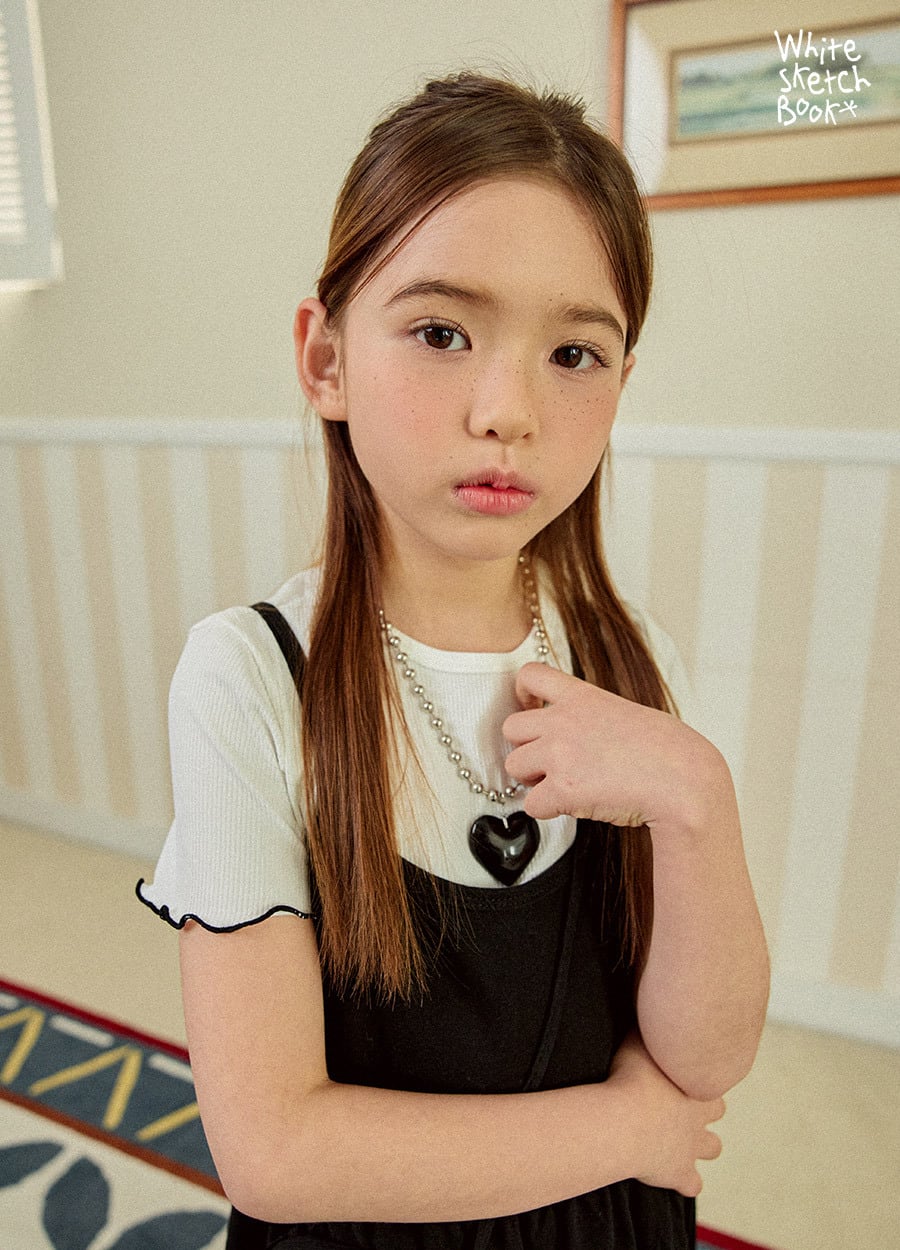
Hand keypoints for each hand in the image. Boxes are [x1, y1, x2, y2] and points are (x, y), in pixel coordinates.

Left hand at [502, 663, 725, 830]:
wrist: (684, 780)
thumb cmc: (666, 753)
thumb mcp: (625, 714)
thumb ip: (591, 717)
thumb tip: (574, 737)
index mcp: (582, 697)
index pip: (531, 675)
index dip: (522, 693)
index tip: (530, 708)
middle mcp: (564, 720)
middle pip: (510, 728)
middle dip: (526, 748)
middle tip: (550, 764)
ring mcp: (560, 754)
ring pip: (514, 767)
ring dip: (534, 780)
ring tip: (565, 786)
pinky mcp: (562, 789)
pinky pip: (530, 804)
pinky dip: (547, 810)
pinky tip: (574, 807)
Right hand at [609, 1034, 724, 1195]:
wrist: (625, 1121)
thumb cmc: (629, 1076)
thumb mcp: (637, 1038)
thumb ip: (645, 1022)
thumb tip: (643, 991)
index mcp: (695, 1083)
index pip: (709, 1076)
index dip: (698, 1075)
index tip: (683, 1073)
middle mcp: (700, 1115)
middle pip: (717, 1112)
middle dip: (706, 1109)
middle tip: (685, 1105)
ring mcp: (692, 1146)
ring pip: (712, 1148)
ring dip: (701, 1145)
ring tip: (682, 1141)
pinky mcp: (679, 1173)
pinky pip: (692, 1184)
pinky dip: (686, 1181)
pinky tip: (674, 1177)